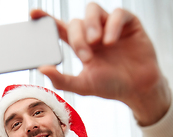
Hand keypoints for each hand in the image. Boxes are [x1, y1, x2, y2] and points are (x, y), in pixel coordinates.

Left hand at [32, 3, 170, 125]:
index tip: (33, 14)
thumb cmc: (111, 86)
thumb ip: (62, 80)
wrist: (138, 89)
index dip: (47, 19)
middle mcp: (93, 32)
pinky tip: (111, 41)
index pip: (60, 28)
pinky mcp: (129, 24)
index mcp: (80, 45)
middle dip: (78, 37)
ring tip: (96, 43)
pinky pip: (118, 14)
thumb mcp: (84, 86)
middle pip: (76, 22)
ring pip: (92, 10)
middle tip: (86, 56)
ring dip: (91, 25)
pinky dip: (112, 25)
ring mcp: (110, 26)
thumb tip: (42, 68)